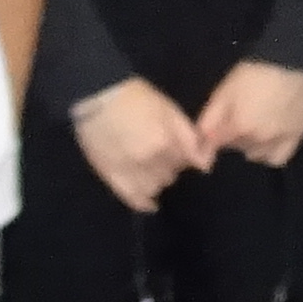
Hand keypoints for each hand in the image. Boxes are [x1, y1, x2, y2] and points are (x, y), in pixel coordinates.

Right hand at [71, 78, 209, 211]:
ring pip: (156, 187)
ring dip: (157, 179)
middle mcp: (150, 159)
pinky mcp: (112, 177)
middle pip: (172, 174)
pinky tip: (150, 204)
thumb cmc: (136, 98)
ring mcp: (130, 170)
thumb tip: (205, 166)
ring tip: (148, 166)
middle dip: (171, 165)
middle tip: (159, 153)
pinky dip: (144, 203)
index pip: (188, 161)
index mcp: (167, 141)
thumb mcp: (169, 110)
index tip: (180, 150)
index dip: (186, 155)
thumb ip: (189, 137)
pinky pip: (133, 198)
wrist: (97, 98)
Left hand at [195, 60, 302, 168]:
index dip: (209, 138)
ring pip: (254, 154)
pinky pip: (277, 158)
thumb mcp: (224, 91)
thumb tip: (199, 143)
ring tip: (253, 126)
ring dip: (249, 145)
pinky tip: (267, 140)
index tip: (212, 130)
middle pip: (235, 148)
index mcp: (238, 127)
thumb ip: (208, 119)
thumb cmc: (253, 72)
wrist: (291, 60)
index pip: (214, 145)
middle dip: (231, 136)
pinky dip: (268, 152)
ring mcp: (279, 140)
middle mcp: (259, 139)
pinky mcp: (296, 137)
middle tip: (236, 117)